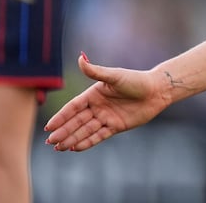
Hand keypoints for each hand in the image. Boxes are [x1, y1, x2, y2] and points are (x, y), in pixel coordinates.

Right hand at [44, 53, 167, 151]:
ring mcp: (106, 117)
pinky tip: (75, 148)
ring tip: (59, 148)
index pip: (73, 108)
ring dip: (72, 139)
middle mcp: (98, 106)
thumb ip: (95, 71)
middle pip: (77, 121)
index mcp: (94, 94)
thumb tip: (80, 57)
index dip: (61, 117)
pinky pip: (99, 136)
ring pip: (85, 130)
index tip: (48, 127)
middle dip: (63, 131)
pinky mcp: (116, 126)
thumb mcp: (114, 76)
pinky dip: (87, 142)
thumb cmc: (136, 80)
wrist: (156, 91)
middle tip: (50, 142)